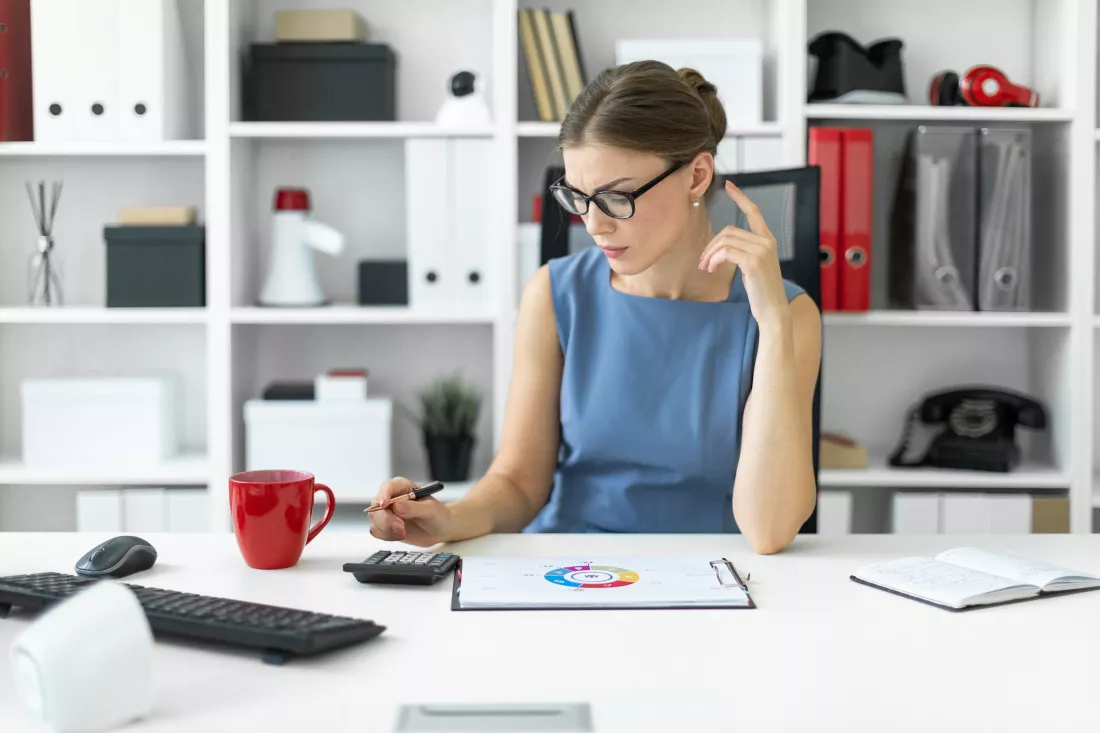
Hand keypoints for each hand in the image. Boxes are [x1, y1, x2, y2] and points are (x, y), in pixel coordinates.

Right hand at [367, 477, 453, 546]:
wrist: (440, 529)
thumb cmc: (438, 515)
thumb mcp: (431, 510)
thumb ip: (415, 508)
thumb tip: (397, 506)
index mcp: (403, 487)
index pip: (388, 487)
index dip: (383, 494)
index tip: (384, 504)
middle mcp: (392, 498)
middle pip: (376, 505)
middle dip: (386, 518)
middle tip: (400, 527)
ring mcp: (387, 512)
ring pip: (375, 519)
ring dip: (386, 529)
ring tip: (403, 533)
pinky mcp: (386, 526)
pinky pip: (377, 531)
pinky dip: (386, 535)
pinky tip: (400, 535)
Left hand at [699, 180, 789, 328]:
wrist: (773, 310)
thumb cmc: (761, 292)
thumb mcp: (752, 267)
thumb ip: (742, 252)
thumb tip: (718, 248)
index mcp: (768, 240)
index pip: (754, 212)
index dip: (741, 198)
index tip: (730, 186)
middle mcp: (766, 241)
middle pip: (729, 231)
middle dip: (711, 244)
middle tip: (702, 261)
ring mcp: (762, 250)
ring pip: (725, 240)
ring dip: (710, 253)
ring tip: (706, 267)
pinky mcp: (754, 261)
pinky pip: (726, 252)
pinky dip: (714, 259)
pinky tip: (711, 270)